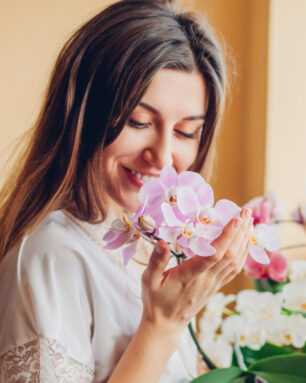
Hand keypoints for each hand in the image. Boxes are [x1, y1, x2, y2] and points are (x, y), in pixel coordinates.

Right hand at [141, 208, 252, 335]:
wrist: (166, 323)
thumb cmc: (156, 300)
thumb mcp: (149, 280)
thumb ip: (156, 262)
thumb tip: (162, 242)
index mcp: (191, 275)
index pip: (215, 254)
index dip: (228, 236)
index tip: (237, 219)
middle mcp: (207, 279)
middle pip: (231, 254)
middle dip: (241, 232)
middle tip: (247, 211)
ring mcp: (214, 283)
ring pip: (236, 261)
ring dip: (244, 241)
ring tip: (249, 222)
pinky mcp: (216, 286)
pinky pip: (234, 269)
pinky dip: (243, 254)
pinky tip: (245, 243)